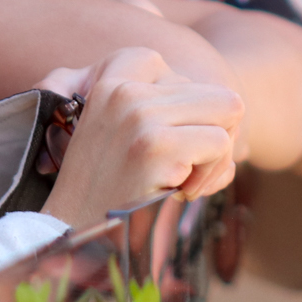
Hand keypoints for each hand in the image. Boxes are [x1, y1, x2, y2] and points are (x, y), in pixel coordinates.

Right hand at [36, 47, 242, 229]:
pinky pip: (221, 144)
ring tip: (182, 179)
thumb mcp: (116, 132)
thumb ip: (157, 106)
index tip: (166, 139)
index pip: (169, 64)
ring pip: (228, 112)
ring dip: (217, 156)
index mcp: (110, 84)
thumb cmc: (104, 192)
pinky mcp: (156, 146)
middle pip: (215, 94)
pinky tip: (180, 192)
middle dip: (213, 135)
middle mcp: (125, 92)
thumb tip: (229, 108)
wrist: (71, 236)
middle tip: (184, 167)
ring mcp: (140, 116)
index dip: (185, 104)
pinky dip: (212, 175)